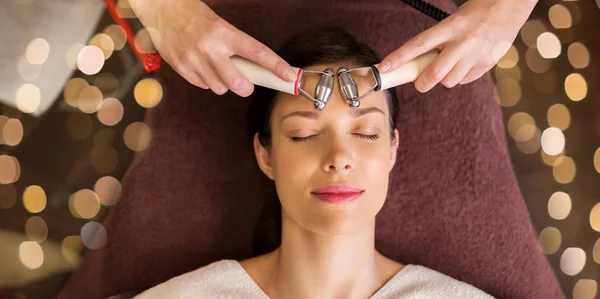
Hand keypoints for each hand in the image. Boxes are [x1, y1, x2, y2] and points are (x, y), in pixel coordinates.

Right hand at [129, 0, 296, 96]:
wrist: (161, 10)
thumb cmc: (194, 15)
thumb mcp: (219, 24)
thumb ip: (235, 46)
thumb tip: (253, 69)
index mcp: (224, 33)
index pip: (257, 53)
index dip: (275, 66)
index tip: (288, 76)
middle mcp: (210, 48)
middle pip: (239, 84)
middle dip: (244, 85)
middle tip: (243, 80)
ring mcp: (195, 60)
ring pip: (221, 88)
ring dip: (223, 83)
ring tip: (215, 66)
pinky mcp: (182, 69)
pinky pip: (204, 86)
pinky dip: (207, 80)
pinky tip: (202, 66)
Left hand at [379, 0, 537, 92]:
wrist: (510, 7)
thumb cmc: (475, 13)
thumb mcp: (452, 22)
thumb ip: (437, 41)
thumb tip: (418, 65)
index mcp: (450, 26)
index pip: (419, 45)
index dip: (399, 58)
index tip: (385, 68)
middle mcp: (463, 42)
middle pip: (435, 73)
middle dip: (422, 83)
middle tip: (419, 83)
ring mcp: (476, 55)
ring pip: (449, 81)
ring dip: (444, 79)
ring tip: (450, 64)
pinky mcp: (487, 65)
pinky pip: (465, 80)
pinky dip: (460, 77)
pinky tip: (465, 63)